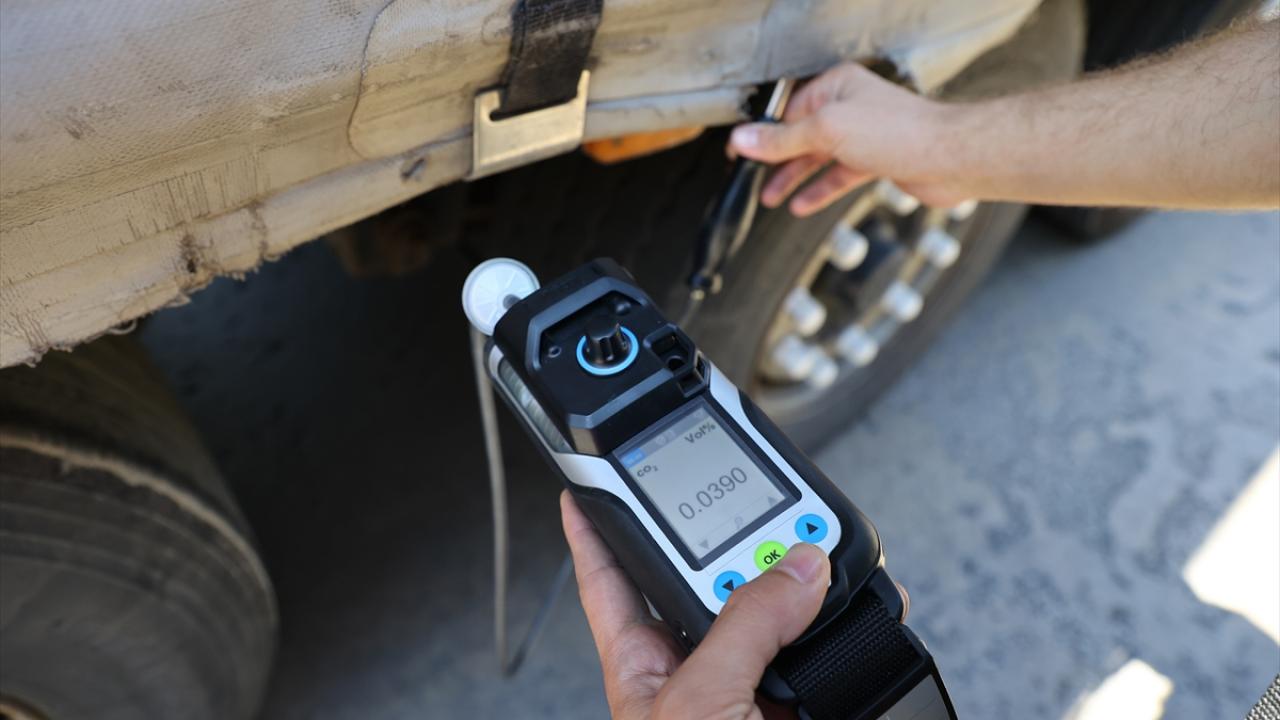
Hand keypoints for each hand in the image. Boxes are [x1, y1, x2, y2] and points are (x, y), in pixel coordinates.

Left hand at [560, 491, 829, 719]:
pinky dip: (842, 622)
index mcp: (642, 668)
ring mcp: (745, 690)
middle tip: (759, 507)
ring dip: (796, 584)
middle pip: (704, 582)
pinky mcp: (796, 704)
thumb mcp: (700, 703)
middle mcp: (692, 673)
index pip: (607, 580)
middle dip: (730, 543)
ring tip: (815, 553)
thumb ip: (744, 630)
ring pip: (770, 614)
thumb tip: (795, 568)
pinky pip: (822, 648)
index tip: (586, 486)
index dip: (594, 531)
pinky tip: (854, 602)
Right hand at [729, 63, 963, 216]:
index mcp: (836, 87)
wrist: (949, 158)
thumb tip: (745, 139)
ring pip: (819, 158)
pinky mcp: (876, 160)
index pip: (787, 110)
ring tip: (771, 196)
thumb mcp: (827, 131)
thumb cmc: (901, 132)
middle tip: (752, 180)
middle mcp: (850, 108)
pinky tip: (802, 203)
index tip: (741, 153)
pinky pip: (838, 175)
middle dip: (776, 160)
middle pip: (801, 135)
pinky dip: (820, 189)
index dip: (763, 134)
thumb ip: (783, 139)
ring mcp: (863, 135)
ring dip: (794, 178)